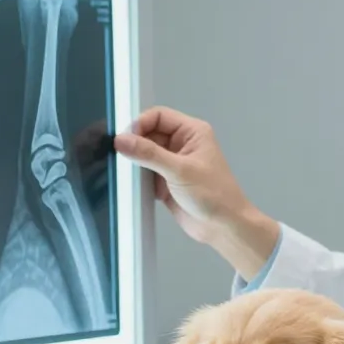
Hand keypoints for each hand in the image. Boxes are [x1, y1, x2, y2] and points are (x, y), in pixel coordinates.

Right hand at [114, 107, 279, 277]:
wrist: (223, 227)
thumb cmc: (212, 194)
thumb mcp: (180, 170)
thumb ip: (149, 154)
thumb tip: (121, 140)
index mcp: (191, 132)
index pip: (158, 116)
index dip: (140, 123)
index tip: (124, 139)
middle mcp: (181, 143)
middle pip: (149, 133)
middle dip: (134, 143)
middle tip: (119, 156)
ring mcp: (173, 163)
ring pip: (145, 153)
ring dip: (134, 161)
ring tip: (123, 170)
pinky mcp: (166, 181)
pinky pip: (145, 172)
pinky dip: (137, 177)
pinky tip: (130, 183)